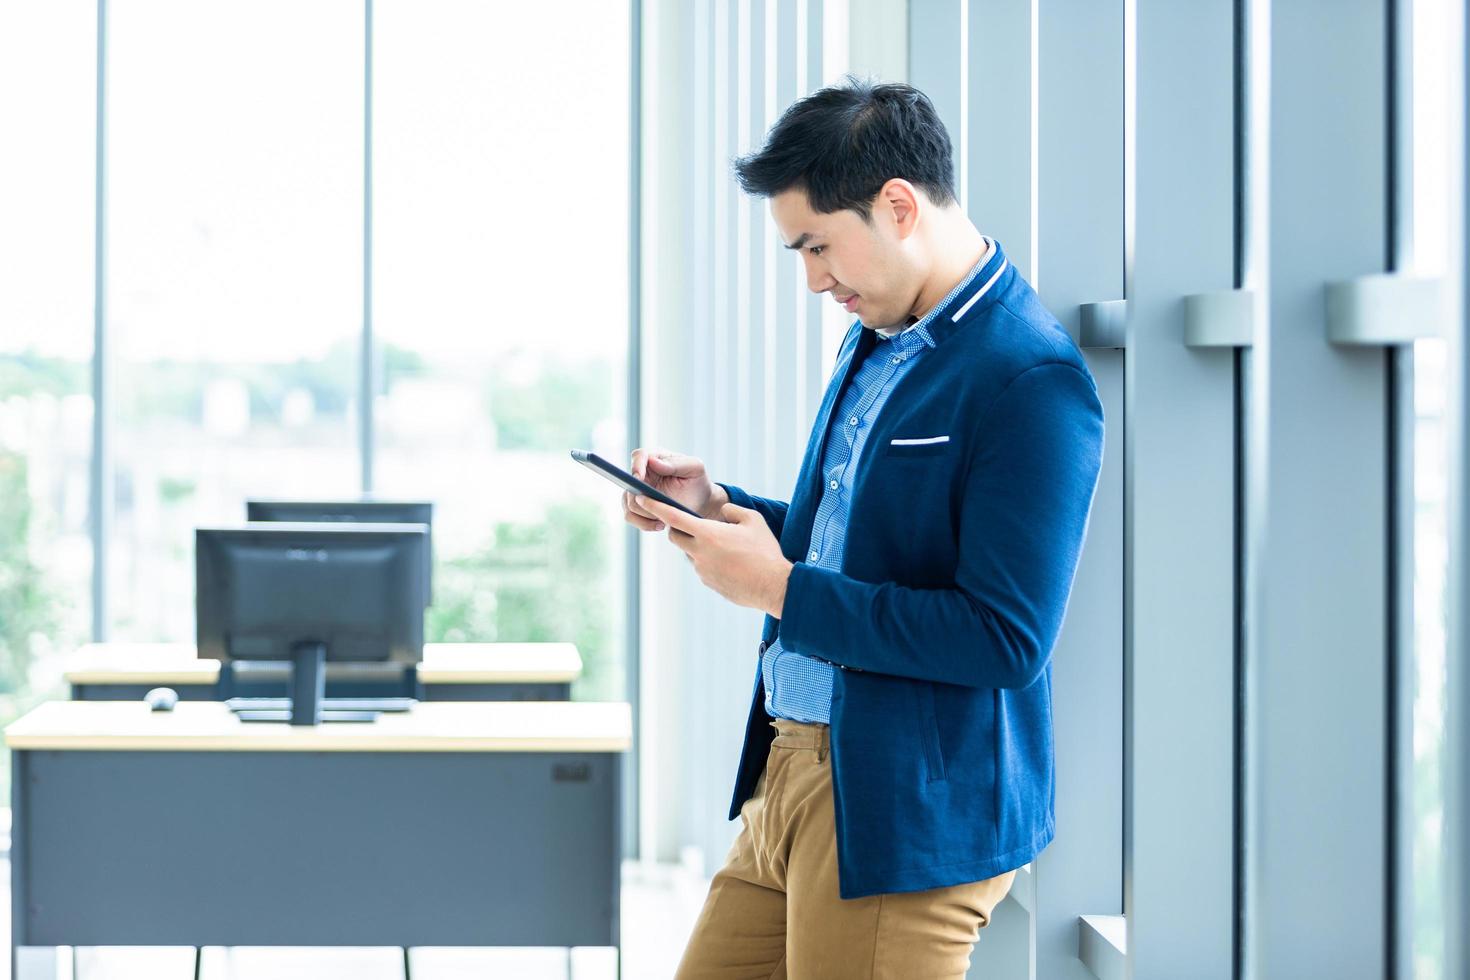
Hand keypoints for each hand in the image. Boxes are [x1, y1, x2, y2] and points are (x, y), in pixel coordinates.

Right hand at [623, 447, 729, 530]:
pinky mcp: (638, 506)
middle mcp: (643, 473)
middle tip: (659, 506)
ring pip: (628, 502)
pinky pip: (631, 516)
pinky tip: (660, 524)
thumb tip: (654, 462)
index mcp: (656, 457)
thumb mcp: (694, 467)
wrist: (700, 500)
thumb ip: (676, 463)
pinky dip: (643, 523)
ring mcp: (638, 491)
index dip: (636, 466)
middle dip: (642, 497)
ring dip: (644, 513)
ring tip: (663, 519)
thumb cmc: (697, 480)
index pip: (639, 456)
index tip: (639, 478)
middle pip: (629, 483)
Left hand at [635, 496, 792, 617]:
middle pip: (676, 536)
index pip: (672, 516)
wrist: (773, 586)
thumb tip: (722, 513)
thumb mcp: (753, 520)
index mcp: (707, 533)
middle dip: (679, 529)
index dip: (655, 505)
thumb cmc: (765, 551)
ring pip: (690, 553)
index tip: (641, 497)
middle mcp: (699, 552)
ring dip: (700, 547)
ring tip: (728, 548)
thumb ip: (732, 511)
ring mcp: (702, 570)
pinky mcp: (708, 583)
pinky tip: (732, 563)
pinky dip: (710, 562)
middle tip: (698, 525)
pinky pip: (702, 567)